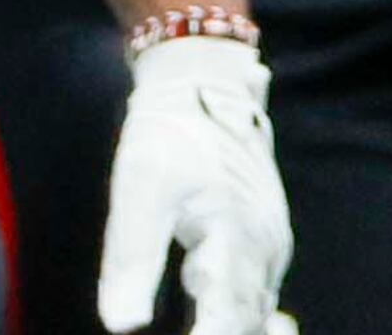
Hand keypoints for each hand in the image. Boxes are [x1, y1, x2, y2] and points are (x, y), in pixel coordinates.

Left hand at [97, 34, 295, 334]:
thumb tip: (121, 324)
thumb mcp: (141, 187)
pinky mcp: (265, 237)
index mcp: (235, 241)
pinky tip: (217, 321)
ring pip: (256, 313)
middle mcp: (262, 249)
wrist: (207, 81)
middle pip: (246, 325)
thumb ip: (133, 258)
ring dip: (233, 328)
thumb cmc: (171, 132)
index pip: (226, 325)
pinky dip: (240, 318)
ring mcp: (270, 243)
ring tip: (201, 328)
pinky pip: (258, 294)